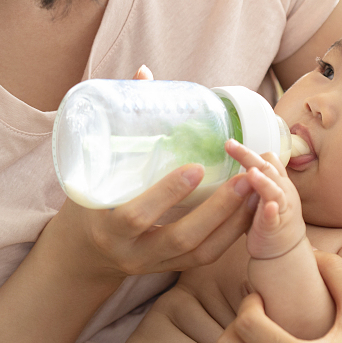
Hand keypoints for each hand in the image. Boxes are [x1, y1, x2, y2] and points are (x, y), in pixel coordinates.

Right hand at [50, 64, 256, 278]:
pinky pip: (208, 256)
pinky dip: (232, 233)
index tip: (196, 167)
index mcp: (106, 227)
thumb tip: (144, 74)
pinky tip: (251, 209)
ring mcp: (154, 264)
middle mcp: (132, 252)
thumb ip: (120, 124)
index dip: (166, 193)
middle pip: (180, 239)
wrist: (84, 253)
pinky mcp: (172, 269)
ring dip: (232, 222)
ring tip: (257, 190)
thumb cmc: (90, 202)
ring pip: (200, 252)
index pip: (135, 215)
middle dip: (215, 211)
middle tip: (244, 178)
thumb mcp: (94, 168)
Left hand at [225, 140, 305, 259]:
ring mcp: (282, 208)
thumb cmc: (268, 219)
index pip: (266, 159)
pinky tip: (269, 207)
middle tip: (230, 145)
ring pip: (275, 191)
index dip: (248, 152)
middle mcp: (282, 190)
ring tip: (251, 173)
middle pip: (268, 168)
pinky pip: (276, 218)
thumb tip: (223, 164)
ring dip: (264, 182)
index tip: (228, 144)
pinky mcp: (277, 227)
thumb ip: (248, 180)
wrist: (285, 251)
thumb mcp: (258, 195)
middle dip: (249, 157)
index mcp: (276, 181)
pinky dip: (273, 212)